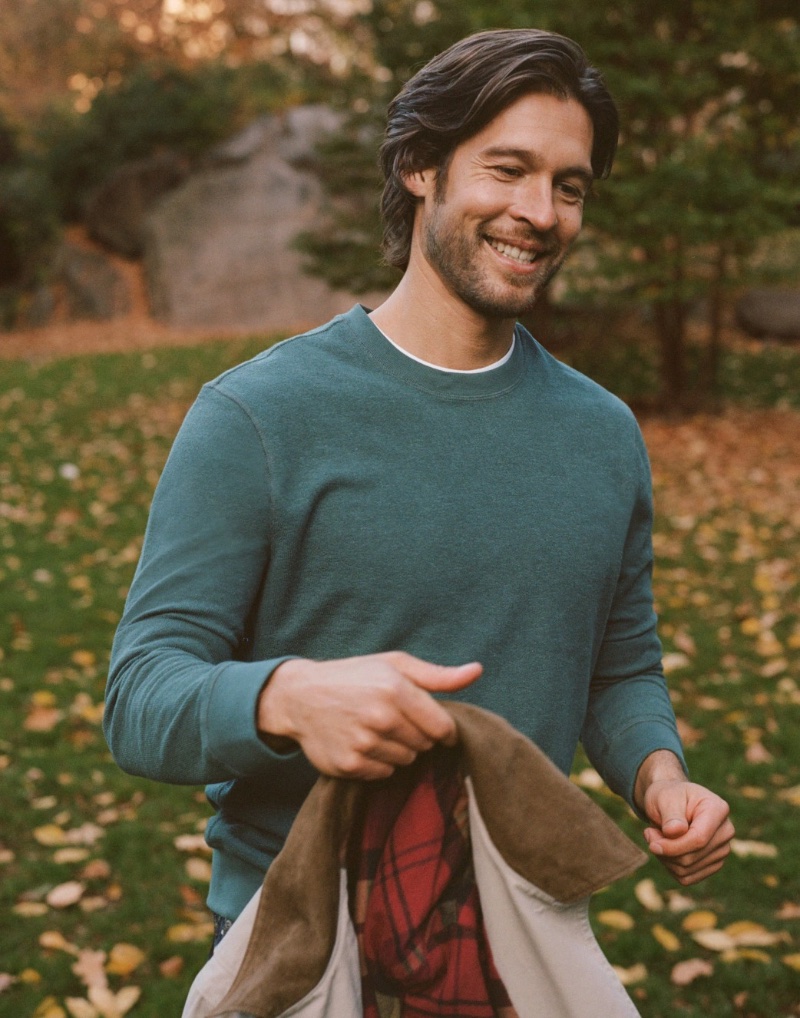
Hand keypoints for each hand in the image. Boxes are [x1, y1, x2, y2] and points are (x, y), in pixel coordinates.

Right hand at [257, 651, 481, 779]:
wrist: (300, 697)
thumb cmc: (354, 676)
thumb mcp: (394, 665)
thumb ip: (438, 674)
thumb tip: (476, 671)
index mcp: (396, 689)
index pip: (443, 728)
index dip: (441, 728)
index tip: (432, 723)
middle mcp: (380, 718)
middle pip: (425, 745)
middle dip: (417, 735)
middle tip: (395, 719)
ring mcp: (363, 744)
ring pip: (406, 761)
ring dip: (398, 749)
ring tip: (377, 729)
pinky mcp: (350, 765)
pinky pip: (384, 773)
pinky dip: (379, 762)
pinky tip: (363, 743)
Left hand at [636, 753, 733, 884]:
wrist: (671, 802)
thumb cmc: (668, 796)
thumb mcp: (665, 797)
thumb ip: (671, 814)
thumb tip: (675, 832)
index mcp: (718, 809)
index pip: (699, 838)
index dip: (673, 846)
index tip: (651, 843)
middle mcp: (725, 831)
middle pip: (692, 857)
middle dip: (665, 849)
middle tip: (649, 834)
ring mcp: (722, 850)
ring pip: (688, 870)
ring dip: (665, 858)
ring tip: (657, 838)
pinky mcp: (713, 864)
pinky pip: (687, 878)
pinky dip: (670, 867)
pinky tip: (666, 849)